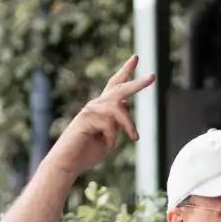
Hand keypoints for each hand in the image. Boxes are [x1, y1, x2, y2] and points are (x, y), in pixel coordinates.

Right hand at [45, 56, 154, 178]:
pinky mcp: (86, 118)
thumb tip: (125, 105)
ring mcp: (90, 110)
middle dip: (137, 83)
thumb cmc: (87, 152)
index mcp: (102, 108)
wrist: (68, 163)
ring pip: (120, 109)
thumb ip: (118, 122)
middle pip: (119, 88)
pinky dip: (113, 137)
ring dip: (129, 125)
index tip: (135, 58)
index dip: (125, 72)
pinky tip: (105, 143)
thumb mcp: (109, 136)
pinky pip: (111, 124)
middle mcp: (96, 105)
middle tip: (153, 77)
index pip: (115, 86)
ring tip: (133, 138)